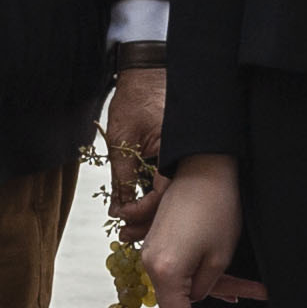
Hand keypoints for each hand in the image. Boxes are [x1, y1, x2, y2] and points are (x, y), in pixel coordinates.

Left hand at [100, 65, 170, 227]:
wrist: (145, 73)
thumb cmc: (136, 98)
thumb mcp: (122, 139)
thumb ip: (123, 177)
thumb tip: (118, 209)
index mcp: (178, 149)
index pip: (164, 194)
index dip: (142, 211)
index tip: (122, 217)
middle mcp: (187, 156)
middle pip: (171, 202)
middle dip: (147, 221)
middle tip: (125, 235)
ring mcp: (185, 157)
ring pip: (170, 196)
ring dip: (150, 213)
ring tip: (128, 227)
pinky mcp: (179, 156)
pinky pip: (170, 184)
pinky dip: (154, 198)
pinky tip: (138, 209)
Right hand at [141, 156, 259, 307]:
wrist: (205, 166)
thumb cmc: (215, 208)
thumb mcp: (218, 258)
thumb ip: (206, 287)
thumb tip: (198, 298)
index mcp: (163, 272)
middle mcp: (151, 263)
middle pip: (180, 304)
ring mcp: (156, 252)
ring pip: (188, 285)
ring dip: (222, 291)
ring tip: (256, 294)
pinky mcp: (165, 242)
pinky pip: (185, 269)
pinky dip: (209, 277)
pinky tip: (238, 287)